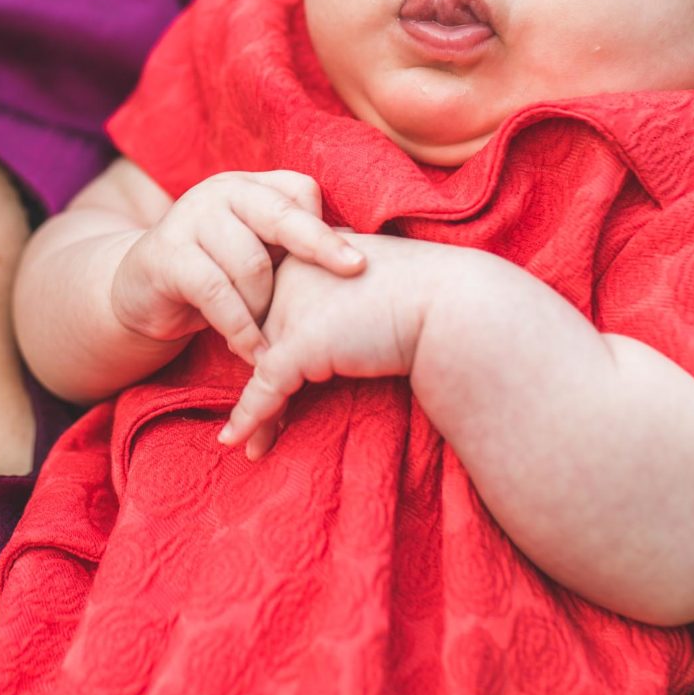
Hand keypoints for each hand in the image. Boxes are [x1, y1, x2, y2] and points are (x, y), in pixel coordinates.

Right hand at [108, 170, 364, 362]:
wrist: (140, 293)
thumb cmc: (215, 276)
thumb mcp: (254, 253)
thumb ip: (290, 249)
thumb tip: (359, 263)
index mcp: (247, 187)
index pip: (299, 191)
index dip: (325, 227)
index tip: (353, 263)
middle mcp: (219, 192)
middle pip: (281, 215)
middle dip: (321, 245)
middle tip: (355, 272)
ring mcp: (189, 220)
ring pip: (251, 264)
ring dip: (267, 308)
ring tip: (274, 339)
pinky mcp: (166, 256)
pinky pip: (216, 293)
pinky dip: (241, 328)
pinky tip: (255, 353)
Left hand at [220, 234, 462, 457]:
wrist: (454, 304)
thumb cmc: (425, 294)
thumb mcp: (368, 281)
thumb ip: (340, 291)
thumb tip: (329, 322)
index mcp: (303, 251)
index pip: (269, 302)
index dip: (267, 343)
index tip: (260, 374)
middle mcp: (288, 275)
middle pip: (258, 335)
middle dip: (255, 378)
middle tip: (250, 419)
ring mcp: (291, 309)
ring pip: (257, 366)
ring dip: (254, 410)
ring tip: (244, 442)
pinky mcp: (300, 345)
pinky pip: (266, 390)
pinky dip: (252, 419)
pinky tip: (239, 443)